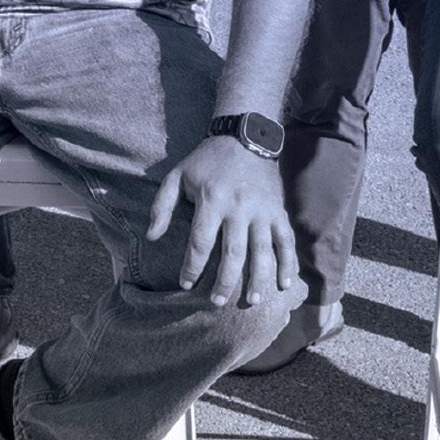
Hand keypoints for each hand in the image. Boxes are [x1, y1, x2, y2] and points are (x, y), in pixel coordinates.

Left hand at [147, 137, 297, 310]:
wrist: (245, 137)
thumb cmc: (206, 160)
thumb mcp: (177, 176)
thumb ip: (162, 206)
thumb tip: (152, 237)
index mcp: (212, 200)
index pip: (201, 241)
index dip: (192, 266)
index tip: (186, 285)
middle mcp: (239, 207)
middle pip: (233, 252)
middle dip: (225, 280)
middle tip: (217, 302)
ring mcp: (262, 210)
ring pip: (262, 250)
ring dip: (258, 278)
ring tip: (252, 301)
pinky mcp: (278, 211)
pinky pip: (285, 240)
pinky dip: (287, 262)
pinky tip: (285, 283)